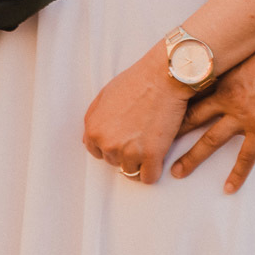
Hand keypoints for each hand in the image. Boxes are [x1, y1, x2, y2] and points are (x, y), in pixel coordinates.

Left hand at [83, 44, 191, 184]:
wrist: (164, 76)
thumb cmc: (138, 80)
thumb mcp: (105, 95)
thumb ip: (94, 118)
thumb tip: (90, 139)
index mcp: (94, 130)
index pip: (97, 152)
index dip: (112, 144)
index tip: (123, 138)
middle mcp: (108, 144)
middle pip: (114, 161)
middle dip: (126, 151)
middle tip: (140, 134)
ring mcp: (130, 151)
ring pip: (131, 170)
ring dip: (140, 161)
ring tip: (150, 142)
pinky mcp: (152, 156)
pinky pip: (149, 178)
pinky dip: (154, 170)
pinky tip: (158, 156)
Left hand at [171, 34, 254, 192]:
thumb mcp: (251, 46)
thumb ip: (238, 53)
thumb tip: (231, 43)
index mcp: (224, 77)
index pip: (192, 93)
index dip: (175, 103)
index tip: (159, 111)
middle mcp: (227, 99)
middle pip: (193, 118)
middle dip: (173, 132)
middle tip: (155, 145)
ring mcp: (243, 116)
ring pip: (211, 140)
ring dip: (193, 157)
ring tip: (178, 172)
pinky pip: (246, 156)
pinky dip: (238, 173)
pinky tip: (229, 188)